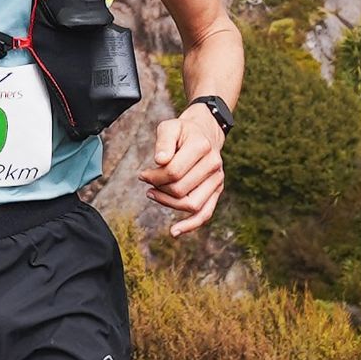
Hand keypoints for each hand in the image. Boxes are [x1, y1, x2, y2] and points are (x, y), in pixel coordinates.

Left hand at [139, 101, 226, 237]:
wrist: (204, 133)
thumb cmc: (182, 132)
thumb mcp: (169, 127)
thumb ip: (163, 141)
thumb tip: (160, 161)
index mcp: (202, 146)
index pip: (174, 171)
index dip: (154, 176)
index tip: (143, 174)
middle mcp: (214, 164)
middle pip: (181, 189)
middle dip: (159, 188)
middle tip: (148, 182)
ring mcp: (217, 180)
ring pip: (191, 204)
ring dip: (168, 203)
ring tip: (153, 194)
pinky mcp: (217, 191)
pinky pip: (205, 213)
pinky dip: (190, 225)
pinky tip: (174, 232)